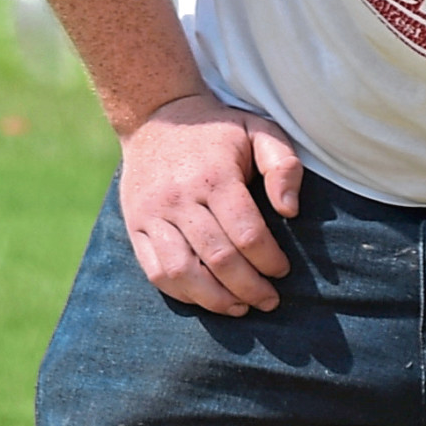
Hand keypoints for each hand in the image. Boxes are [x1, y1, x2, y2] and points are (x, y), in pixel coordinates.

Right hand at [117, 93, 304, 314]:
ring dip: (215, 300)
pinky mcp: (135, 227)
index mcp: (215, 176)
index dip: (269, 261)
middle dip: (249, 288)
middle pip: (218, 259)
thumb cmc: (218, 131)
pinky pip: (156, 272)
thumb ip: (283, 166)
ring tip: (240, 308)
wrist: (156, 117)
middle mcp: (180, 198)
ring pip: (183, 273)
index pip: (246, 234)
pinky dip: (182, 293)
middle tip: (269, 301)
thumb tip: (289, 211)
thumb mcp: (259, 130)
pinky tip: (206, 299)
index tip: (282, 271)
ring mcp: (153, 215)